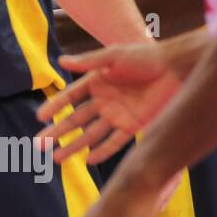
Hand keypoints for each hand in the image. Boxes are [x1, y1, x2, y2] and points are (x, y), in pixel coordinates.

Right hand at [36, 41, 184, 164]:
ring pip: (91, 134)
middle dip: (57, 132)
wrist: (176, 69)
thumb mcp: (114, 56)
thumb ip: (88, 62)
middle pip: (75, 120)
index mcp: (96, 82)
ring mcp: (117, 115)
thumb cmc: (145, 57)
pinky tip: (89, 160)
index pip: (70, 97)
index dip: (55, 107)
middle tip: (39, 145)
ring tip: (57, 158)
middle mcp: (103, 101)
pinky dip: (103, 151)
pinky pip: (115, 142)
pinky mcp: (134, 126)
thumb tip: (61, 61)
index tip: (39, 118)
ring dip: (74, 146)